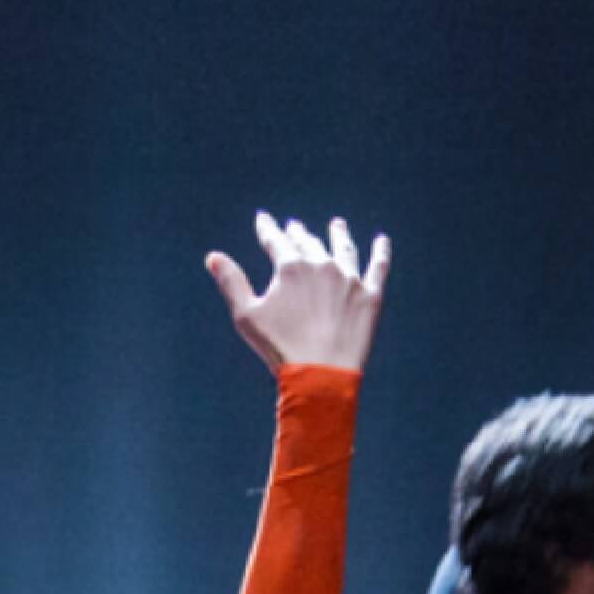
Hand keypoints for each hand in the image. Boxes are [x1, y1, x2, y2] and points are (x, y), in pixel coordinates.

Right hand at [207, 214, 389, 376]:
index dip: (267, 228)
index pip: (275, 239)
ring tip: (336, 225)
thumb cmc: (280, 348)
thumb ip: (231, 282)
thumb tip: (212, 256)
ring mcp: (348, 278)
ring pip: (343, 248)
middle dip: (298, 233)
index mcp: (290, 267)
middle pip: (308, 242)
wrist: (321, 374)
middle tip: (294, 227)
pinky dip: (380, 252)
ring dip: (338, 234)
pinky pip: (378, 266)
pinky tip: (381, 240)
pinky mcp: (370, 295)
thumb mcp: (247, 315)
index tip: (263, 219)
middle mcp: (321, 264)